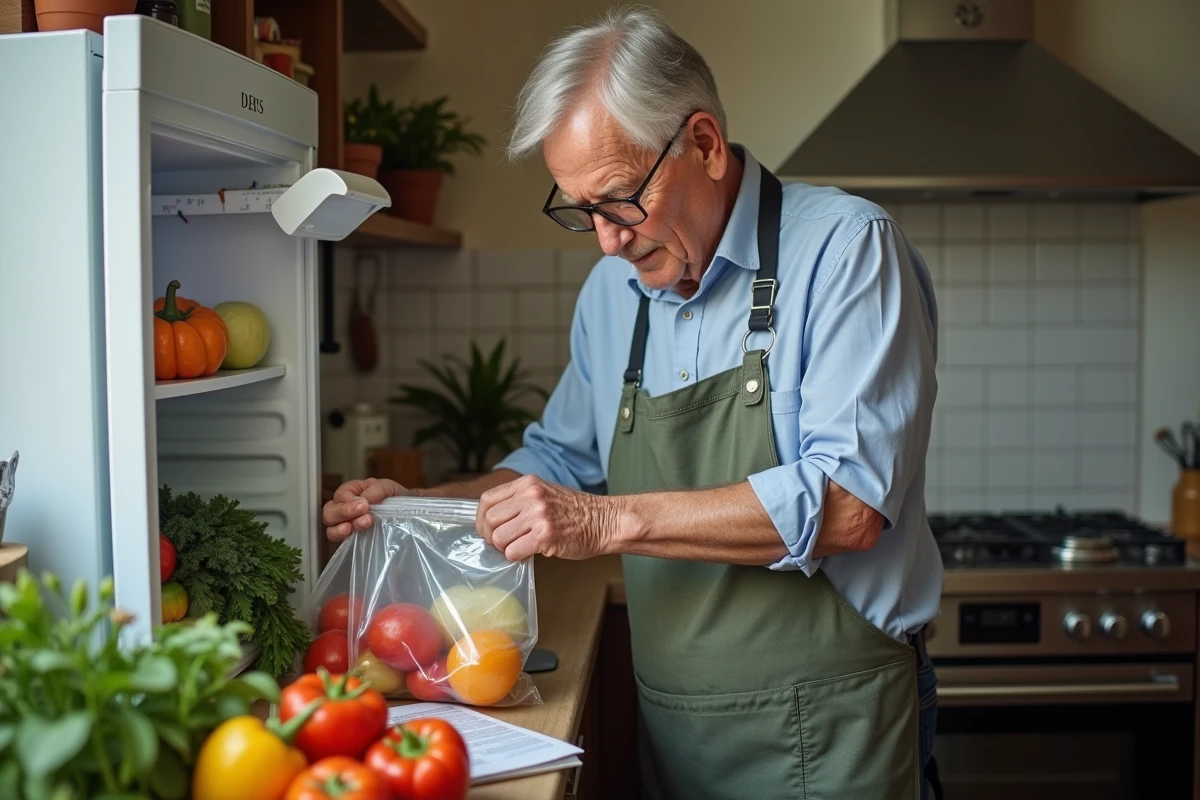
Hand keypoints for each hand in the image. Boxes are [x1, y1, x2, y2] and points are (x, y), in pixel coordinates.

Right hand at [322, 478, 407, 542]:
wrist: (406, 512)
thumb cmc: (394, 497)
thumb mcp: (388, 487)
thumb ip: (377, 490)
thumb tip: (366, 498)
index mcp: (351, 492)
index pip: (340, 496)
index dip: (349, 501)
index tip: (364, 505)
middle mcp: (344, 508)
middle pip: (329, 512)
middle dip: (344, 512)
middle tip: (364, 513)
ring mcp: (346, 524)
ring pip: (331, 528)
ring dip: (341, 528)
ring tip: (356, 526)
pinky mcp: (351, 538)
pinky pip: (339, 540)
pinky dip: (342, 537)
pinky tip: (352, 534)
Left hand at [477, 475, 617, 561]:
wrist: (603, 521)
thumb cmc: (574, 512)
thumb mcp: (543, 493)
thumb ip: (518, 500)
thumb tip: (490, 519)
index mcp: (527, 484)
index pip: (487, 500)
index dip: (482, 519)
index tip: (488, 530)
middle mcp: (531, 496)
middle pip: (489, 520)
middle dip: (492, 537)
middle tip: (505, 543)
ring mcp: (538, 515)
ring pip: (499, 538)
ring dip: (506, 548)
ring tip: (520, 547)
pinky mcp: (546, 536)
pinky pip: (514, 552)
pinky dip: (517, 557)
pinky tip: (530, 553)